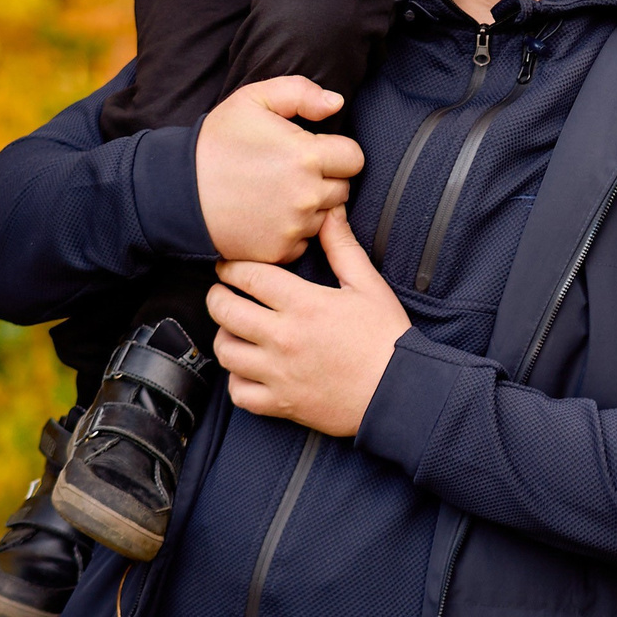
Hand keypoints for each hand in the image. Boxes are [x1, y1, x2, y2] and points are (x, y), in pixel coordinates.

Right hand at [195, 78, 362, 263]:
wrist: (177, 192)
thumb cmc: (215, 143)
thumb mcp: (253, 100)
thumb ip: (301, 93)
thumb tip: (336, 104)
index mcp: (306, 156)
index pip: (354, 158)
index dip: (337, 152)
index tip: (314, 151)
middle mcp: (306, 195)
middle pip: (343, 189)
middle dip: (325, 179)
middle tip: (291, 172)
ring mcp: (294, 228)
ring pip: (325, 217)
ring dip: (311, 206)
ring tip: (277, 193)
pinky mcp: (279, 252)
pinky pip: (304, 242)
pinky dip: (293, 232)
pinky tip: (268, 216)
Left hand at [211, 211, 411, 436]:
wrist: (399, 391)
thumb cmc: (386, 337)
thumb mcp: (368, 285)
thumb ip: (342, 247)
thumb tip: (329, 213)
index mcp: (304, 304)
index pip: (250, 276)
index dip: (231, 267)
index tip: (228, 265)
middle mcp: (283, 338)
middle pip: (226, 311)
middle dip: (216, 296)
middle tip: (221, 292)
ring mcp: (278, 373)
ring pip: (226, 351)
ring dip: (224, 336)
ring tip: (233, 328)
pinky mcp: (280, 403)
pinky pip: (238, 392)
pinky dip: (236, 380)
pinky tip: (247, 368)